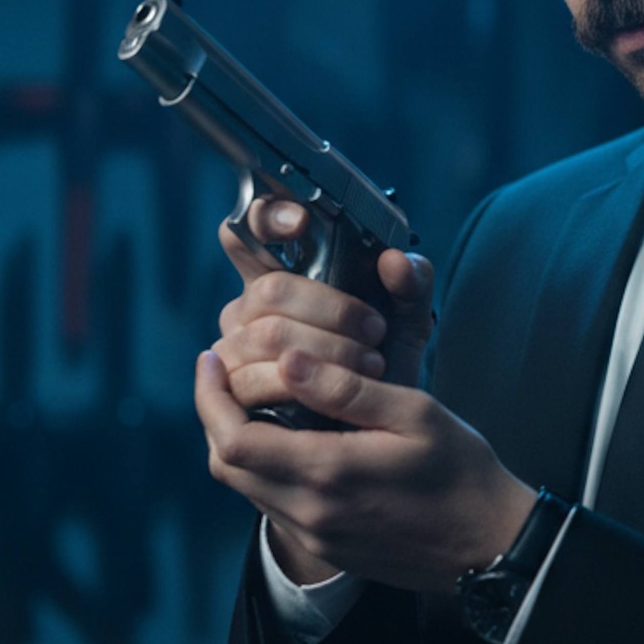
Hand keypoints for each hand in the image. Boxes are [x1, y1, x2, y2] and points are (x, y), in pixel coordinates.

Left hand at [200, 199, 536, 590]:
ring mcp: (315, 538)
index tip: (209, 359)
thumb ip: (347, 390)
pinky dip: (265, 469)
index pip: (233, 439)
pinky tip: (289, 440)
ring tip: (251, 401)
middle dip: (213, 417)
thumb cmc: (463, 473)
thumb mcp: (415, 414)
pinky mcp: (328, 550)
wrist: (492, 546)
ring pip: (246, 488)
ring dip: (237, 445)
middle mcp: (309, 514)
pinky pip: (273, 506)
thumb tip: (289, 360)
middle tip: (223, 375)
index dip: (209, 397)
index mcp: (327, 474)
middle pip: (225, 466)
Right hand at [217, 196, 433, 396]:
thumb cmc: (384, 363)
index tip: (301, 222)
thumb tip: (395, 260)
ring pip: (267, 335)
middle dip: (331, 309)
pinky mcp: (230, 396)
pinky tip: (335, 393)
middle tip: (376, 331)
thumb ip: (413, 283)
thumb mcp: (409, 319)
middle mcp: (246, 310)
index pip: (250, 229)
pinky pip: (251, 381)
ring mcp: (232, 352)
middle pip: (270, 289)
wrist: (379, 426)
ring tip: (370, 366)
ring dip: (326, 350)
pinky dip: (300, 386)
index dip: (267, 217)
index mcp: (279, 276)